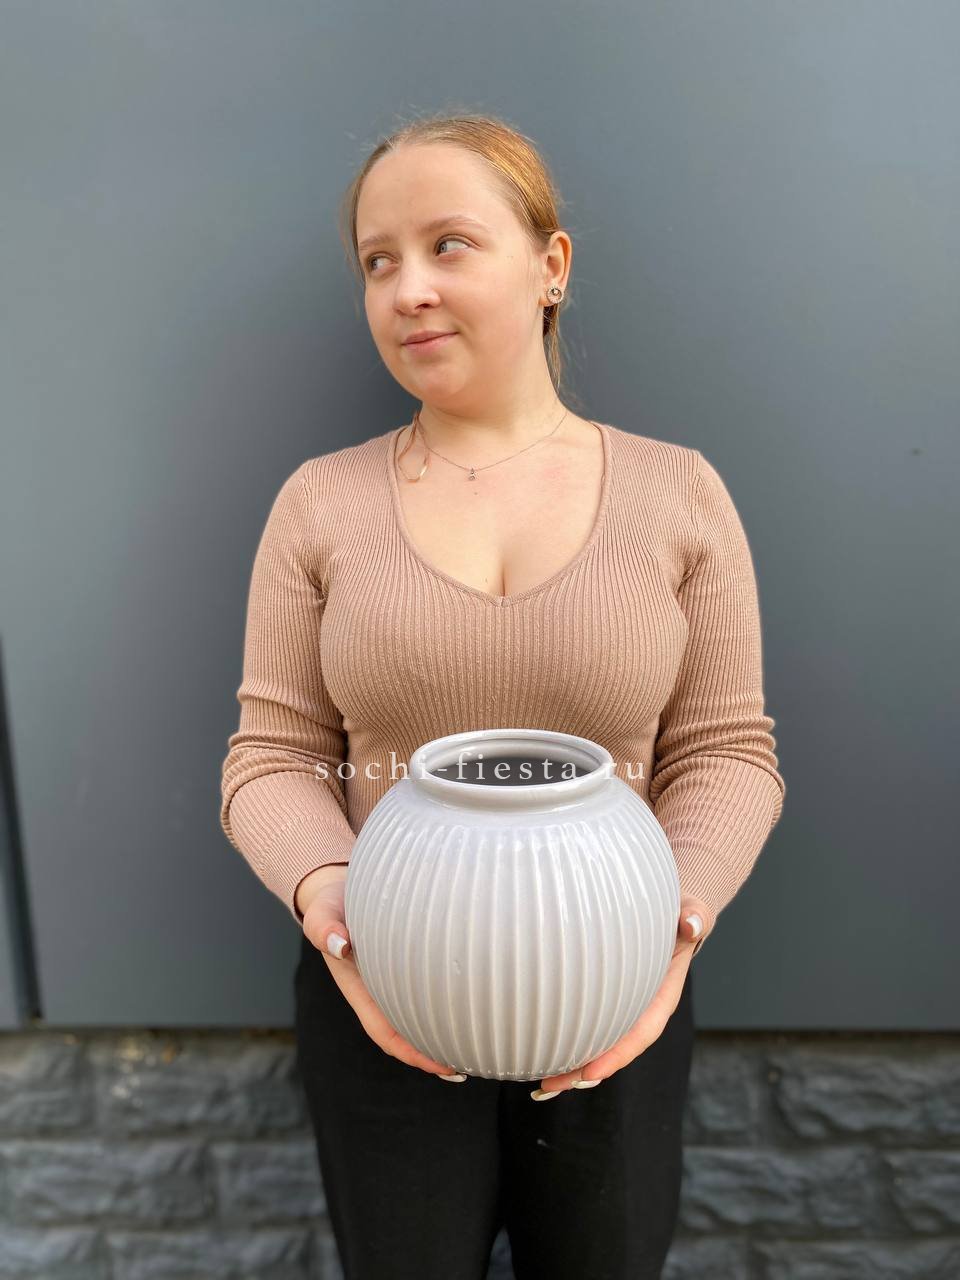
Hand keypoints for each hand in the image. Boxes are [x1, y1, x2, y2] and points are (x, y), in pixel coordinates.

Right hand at [301, 868, 461, 1080]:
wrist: (337, 888)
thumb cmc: (330, 905)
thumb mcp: (322, 914)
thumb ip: (325, 927)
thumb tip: (340, 944)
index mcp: (361, 990)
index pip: (388, 1033)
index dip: (415, 1053)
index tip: (444, 1066)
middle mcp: (380, 991)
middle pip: (411, 1032)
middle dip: (439, 1051)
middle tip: (476, 1060)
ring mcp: (395, 978)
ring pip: (424, 1012)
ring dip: (447, 1028)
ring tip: (483, 1041)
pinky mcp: (411, 959)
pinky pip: (430, 986)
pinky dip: (449, 997)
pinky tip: (475, 995)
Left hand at [532, 897, 708, 1098]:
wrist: (672, 913)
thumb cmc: (682, 914)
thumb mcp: (692, 912)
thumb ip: (694, 918)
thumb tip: (691, 924)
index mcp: (662, 996)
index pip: (642, 1031)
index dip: (618, 1053)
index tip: (592, 1071)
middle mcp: (641, 1008)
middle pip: (614, 1047)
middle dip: (584, 1070)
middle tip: (551, 1086)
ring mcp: (623, 1005)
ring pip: (598, 1041)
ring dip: (571, 1064)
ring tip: (541, 1084)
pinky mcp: (605, 997)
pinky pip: (587, 1022)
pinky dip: (567, 1040)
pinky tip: (542, 1052)